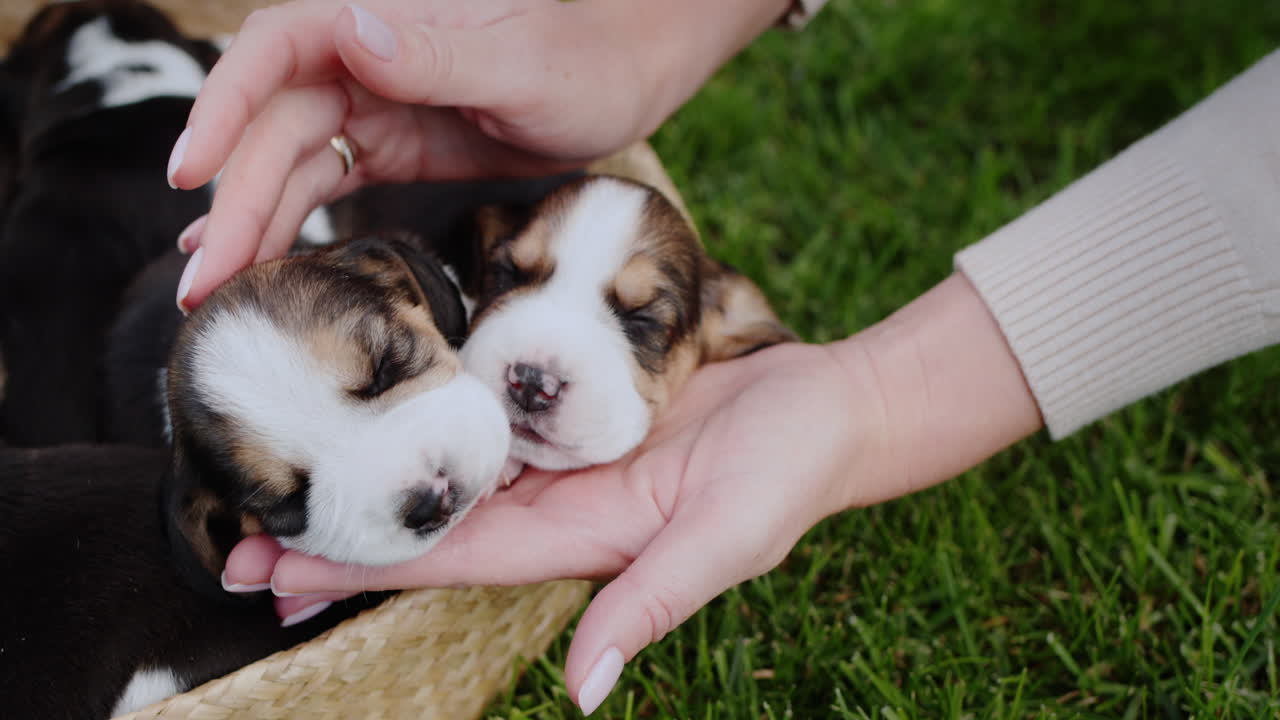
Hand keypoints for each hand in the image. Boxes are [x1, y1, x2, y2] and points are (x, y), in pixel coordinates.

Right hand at [169, 0, 791, 308]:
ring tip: (212, 295)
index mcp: (383, 22)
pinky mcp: (394, 145)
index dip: (224, 107)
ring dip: (250, 225)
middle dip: (233, 202)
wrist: (627, 77)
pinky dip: (288, 220)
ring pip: (291, 163)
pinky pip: (326, 182)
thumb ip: (442, 54)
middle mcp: (362, 59)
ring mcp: (374, 104)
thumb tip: (354, 32)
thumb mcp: (523, 64)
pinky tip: (256, 259)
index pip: (276, 49)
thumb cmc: (586, 60)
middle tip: (202, 286)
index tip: (192, 171)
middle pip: (272, 127)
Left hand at [223, 273, 1043, 713]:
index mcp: (578, 540)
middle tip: (237, 541)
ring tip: (287, 475)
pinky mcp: (575, 399)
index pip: (452, 557)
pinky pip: (491, 406)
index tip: (280, 578)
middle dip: (341, 533)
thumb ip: (651, 607)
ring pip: (448, 464)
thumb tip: (583, 694)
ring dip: (372, 472)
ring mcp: (562, 450)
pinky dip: (432, 411)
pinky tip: (385, 402)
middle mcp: (555, 501)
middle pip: (430, 518)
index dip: (367, 567)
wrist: (829, 407)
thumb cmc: (788, 475)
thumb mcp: (728, 541)